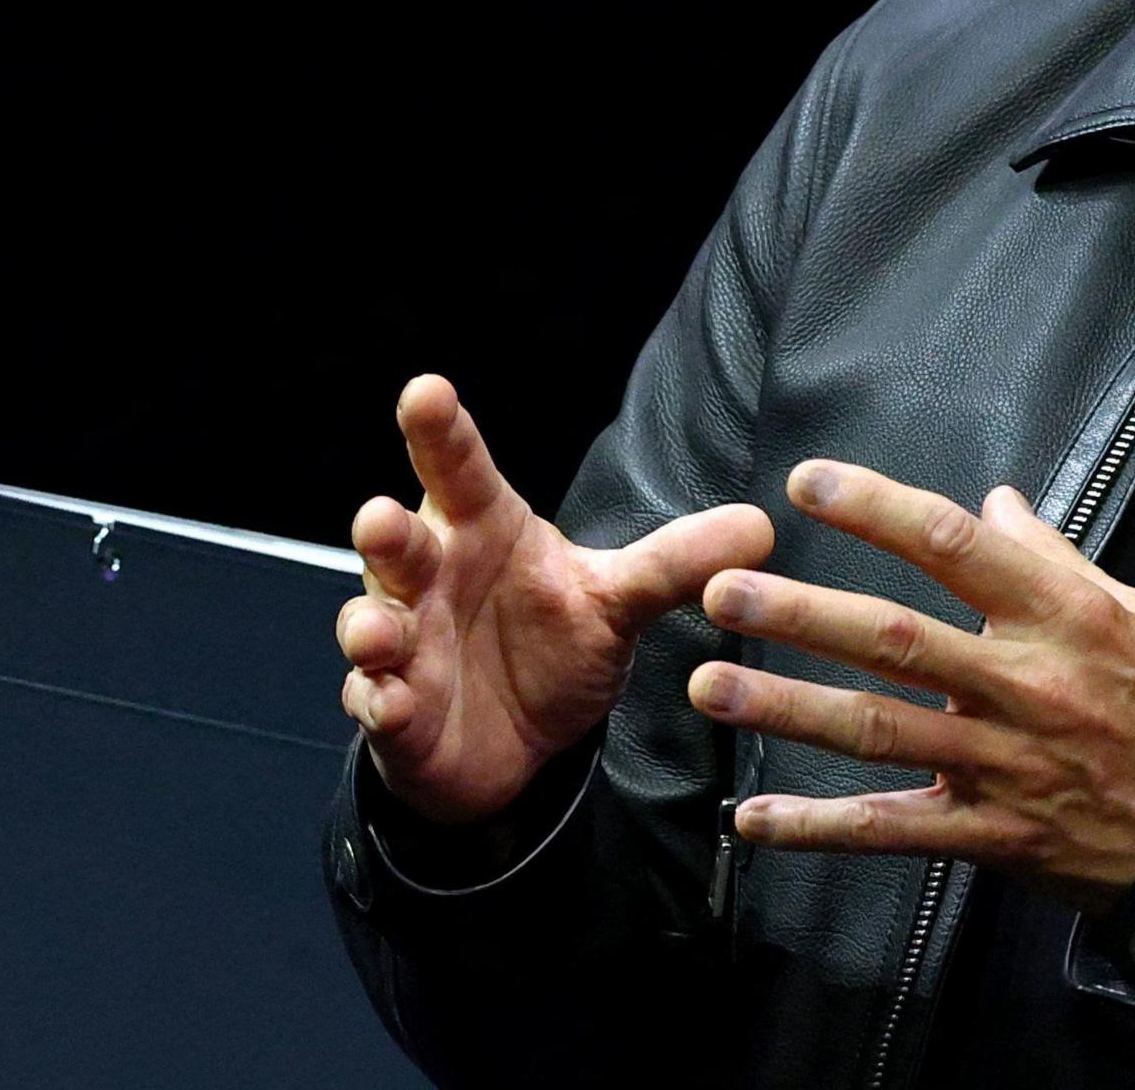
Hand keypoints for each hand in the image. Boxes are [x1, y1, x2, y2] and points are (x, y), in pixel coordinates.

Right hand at [336, 375, 775, 827]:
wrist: (515, 744)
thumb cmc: (551, 645)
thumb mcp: (617, 604)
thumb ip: (674, 565)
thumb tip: (763, 526)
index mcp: (483, 531)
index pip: (460, 471)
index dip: (441, 432)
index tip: (426, 391)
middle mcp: (433, 579)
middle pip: (398, 542)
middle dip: (387, 532)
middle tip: (382, 518)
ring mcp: (406, 645)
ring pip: (371, 622)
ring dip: (371, 624)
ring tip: (383, 633)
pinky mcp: (396, 711)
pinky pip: (375, 702)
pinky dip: (380, 702)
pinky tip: (392, 702)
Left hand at [686, 461, 1134, 906]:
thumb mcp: (1131, 611)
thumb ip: (1051, 557)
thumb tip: (994, 500)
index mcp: (1060, 616)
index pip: (955, 546)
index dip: (877, 508)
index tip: (808, 482)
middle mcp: (1023, 684)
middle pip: (895, 640)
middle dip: (801, 614)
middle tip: (724, 593)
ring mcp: (1002, 764)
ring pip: (877, 731)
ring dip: (787, 709)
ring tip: (711, 689)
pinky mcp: (991, 834)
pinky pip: (891, 832)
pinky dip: (818, 829)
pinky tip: (754, 820)